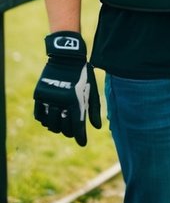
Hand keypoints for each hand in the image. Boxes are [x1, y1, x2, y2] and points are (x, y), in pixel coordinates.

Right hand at [33, 31, 101, 146]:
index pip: (77, 125)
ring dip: (57, 127)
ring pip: (50, 124)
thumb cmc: (83, 75)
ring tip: (62, 126)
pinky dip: (45, 120)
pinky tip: (51, 119)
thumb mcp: (91, 90)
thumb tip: (97, 127)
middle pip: (63, 127)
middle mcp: (61, 102)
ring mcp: (48, 99)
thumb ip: (94, 109)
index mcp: (76, 100)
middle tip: (72, 131)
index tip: (83, 144)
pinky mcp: (39, 96)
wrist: (66, 58)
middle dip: (69, 132)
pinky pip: (39, 116)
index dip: (80, 136)